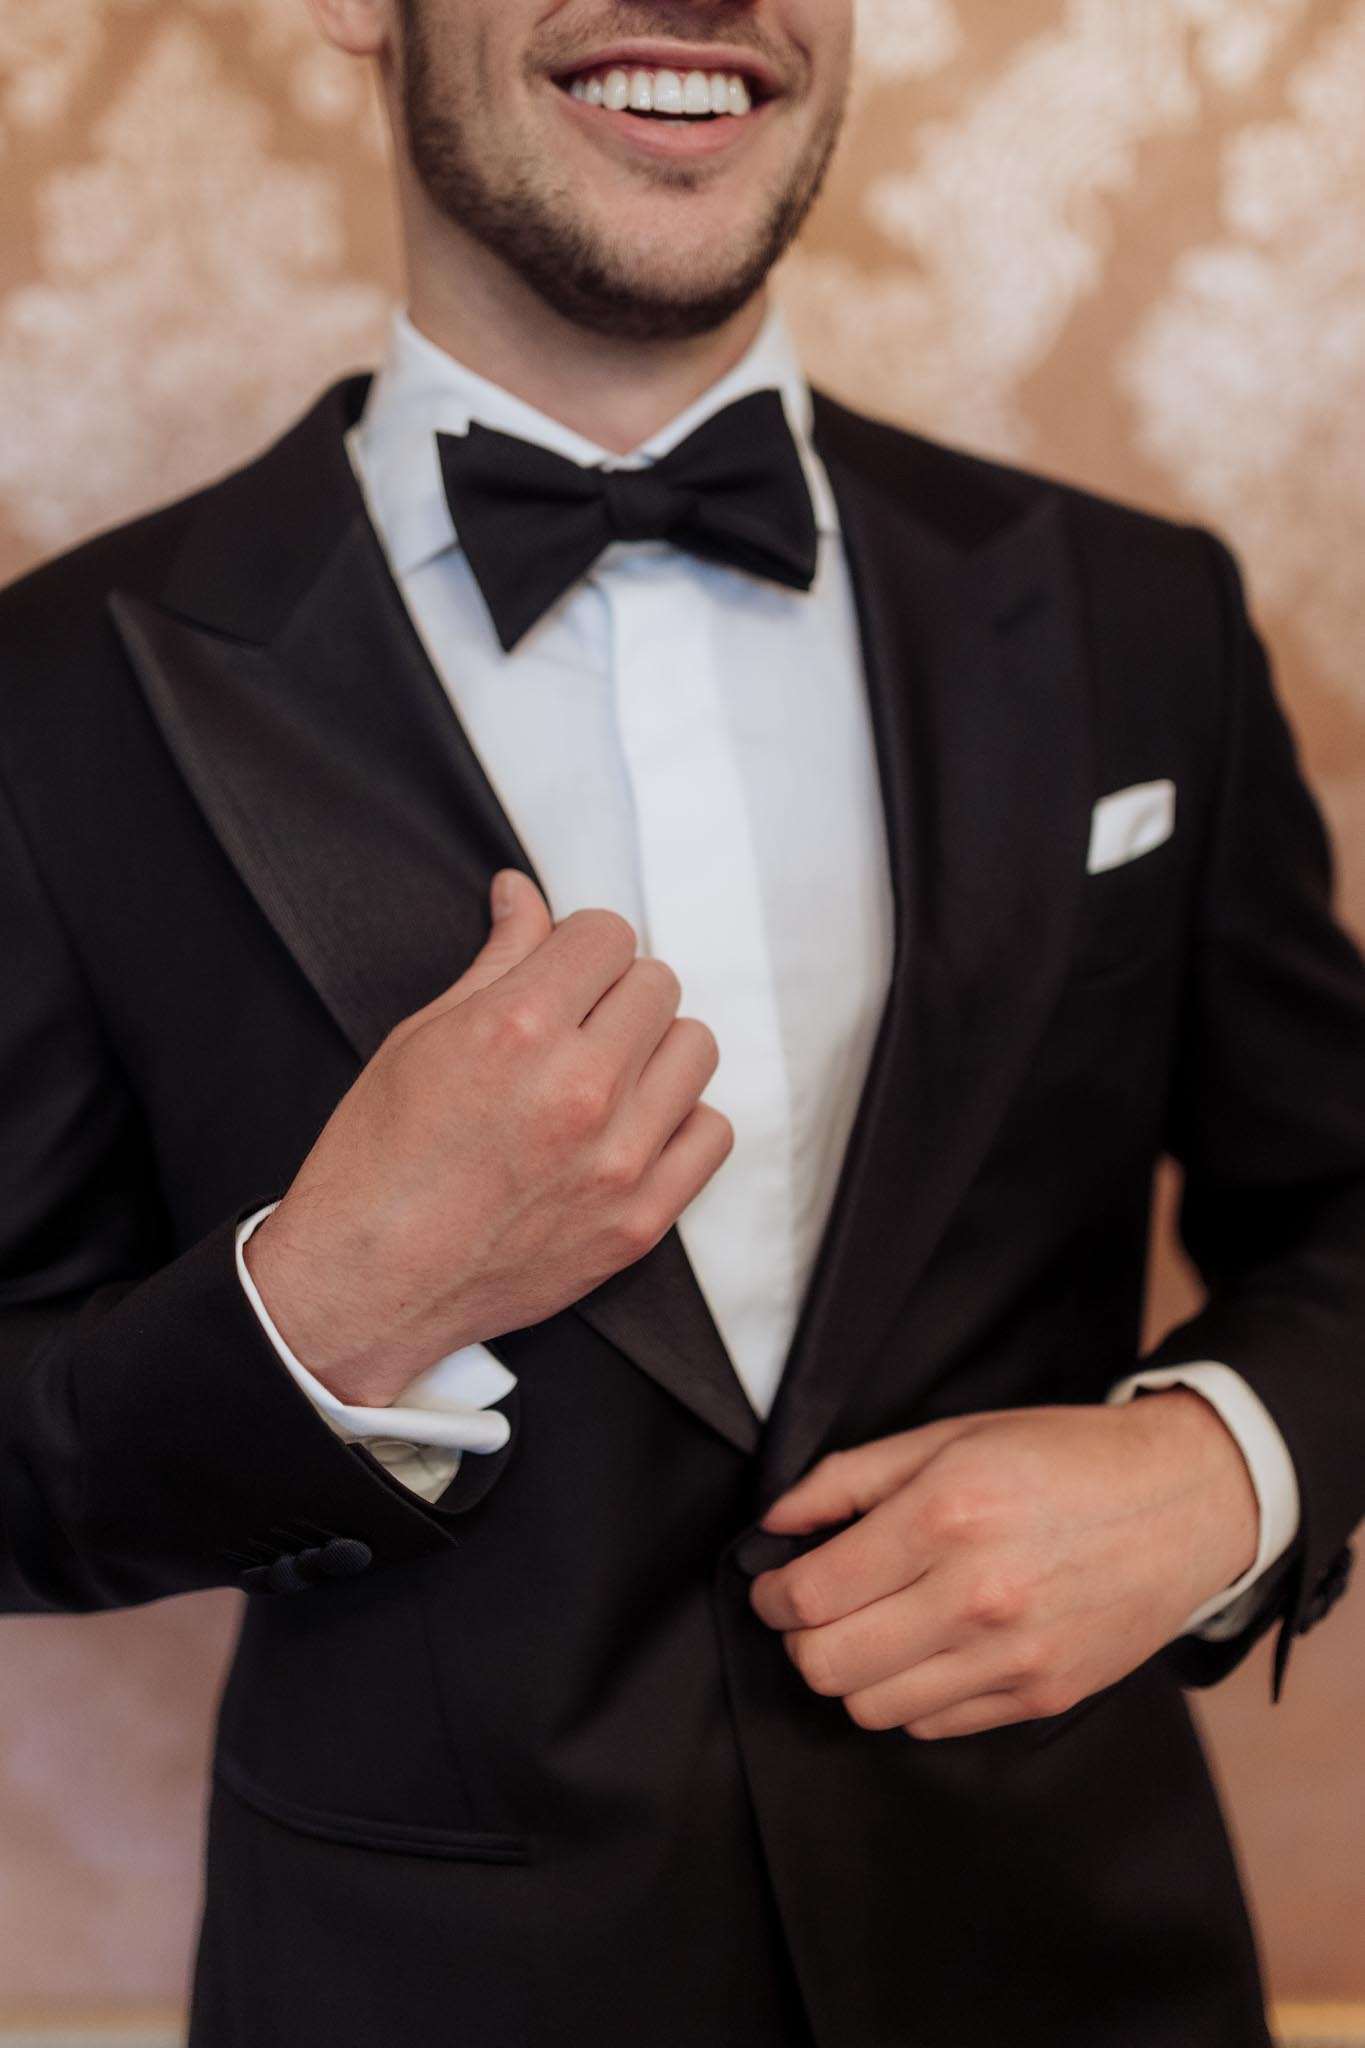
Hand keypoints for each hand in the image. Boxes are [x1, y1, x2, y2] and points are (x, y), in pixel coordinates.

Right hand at [245, 870, 732, 1404]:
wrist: (367, 1285)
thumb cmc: (376, 1160)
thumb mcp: (420, 1038)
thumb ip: (494, 961)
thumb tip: (522, 894)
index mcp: (516, 1028)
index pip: (608, 935)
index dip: (581, 945)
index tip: (564, 971)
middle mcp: (578, 1088)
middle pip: (658, 984)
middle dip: (617, 992)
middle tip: (577, 1026)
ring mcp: (617, 1159)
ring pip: (695, 1049)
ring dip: (655, 1050)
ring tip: (608, 1076)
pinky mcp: (640, 1220)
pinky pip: (712, 1133)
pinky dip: (680, 1122)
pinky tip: (633, 1129)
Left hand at [747, 1392, 1258, 1738]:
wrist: (1184, 1501)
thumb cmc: (1063, 1458)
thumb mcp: (950, 1436)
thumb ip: (850, 1478)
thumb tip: (777, 1522)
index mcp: (944, 1516)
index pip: (810, 1593)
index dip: (771, 1593)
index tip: (773, 1583)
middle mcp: (976, 1595)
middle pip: (828, 1665)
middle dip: (799, 1640)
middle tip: (810, 1611)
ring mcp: (1013, 1656)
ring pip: (872, 1708)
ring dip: (850, 1674)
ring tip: (868, 1630)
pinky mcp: (1042, 1695)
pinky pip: (933, 1724)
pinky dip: (909, 1695)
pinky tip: (924, 1649)